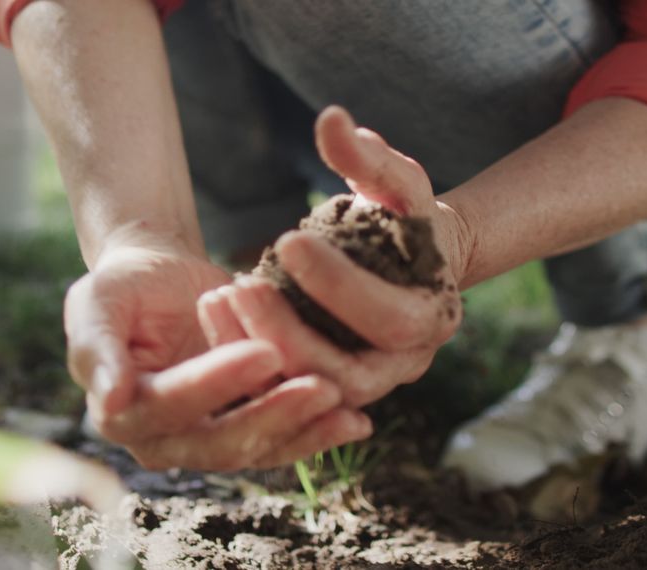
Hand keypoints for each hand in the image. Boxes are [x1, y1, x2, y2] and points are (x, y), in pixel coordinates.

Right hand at [65, 232, 370, 469]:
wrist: (162, 281)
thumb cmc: (127, 284)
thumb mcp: (97, 300)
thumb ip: (97, 347)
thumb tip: (110, 400)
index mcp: (122, 413)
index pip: (171, 403)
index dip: (216, 381)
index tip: (266, 350)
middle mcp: (162, 442)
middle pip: (220, 441)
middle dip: (273, 415)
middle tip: (323, 385)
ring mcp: (206, 442)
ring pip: (257, 450)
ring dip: (304, 432)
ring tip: (347, 409)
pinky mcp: (243, 432)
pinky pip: (281, 442)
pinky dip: (316, 434)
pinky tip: (355, 422)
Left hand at [199, 106, 468, 407]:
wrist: (407, 261)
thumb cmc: (403, 218)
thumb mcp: (395, 183)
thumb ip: (368, 158)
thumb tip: (330, 118)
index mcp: (432, 319)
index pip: (390, 320)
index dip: (339, 287)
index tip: (289, 240)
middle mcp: (402, 365)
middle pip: (347, 374)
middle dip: (289, 332)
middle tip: (242, 284)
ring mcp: (363, 385)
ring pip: (308, 390)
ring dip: (259, 348)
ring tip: (222, 296)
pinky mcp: (323, 387)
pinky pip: (281, 389)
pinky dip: (245, 354)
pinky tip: (214, 311)